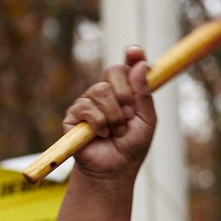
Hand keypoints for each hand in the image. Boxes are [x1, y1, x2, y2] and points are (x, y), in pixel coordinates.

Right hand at [62, 48, 156, 186]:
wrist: (114, 170)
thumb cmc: (132, 146)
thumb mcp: (146, 120)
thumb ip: (144, 94)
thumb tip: (141, 64)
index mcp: (125, 92)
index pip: (127, 67)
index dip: (132, 57)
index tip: (135, 51)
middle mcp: (106, 93)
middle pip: (113, 71)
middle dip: (126, 94)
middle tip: (129, 116)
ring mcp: (88, 102)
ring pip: (101, 90)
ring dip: (114, 115)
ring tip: (117, 132)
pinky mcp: (73, 114)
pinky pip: (86, 107)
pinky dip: (99, 123)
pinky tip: (102, 135)